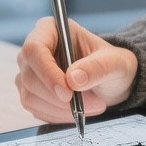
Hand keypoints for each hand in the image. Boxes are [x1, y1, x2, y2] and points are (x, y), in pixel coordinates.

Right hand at [15, 16, 137, 123]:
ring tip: (92, 106)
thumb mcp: (115, 63)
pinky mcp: (31, 92)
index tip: (68, 93)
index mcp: (50, 29)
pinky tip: (77, 111)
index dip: (47, 72)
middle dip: (59, 97)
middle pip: (29, 76)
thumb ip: (97, 68)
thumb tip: (73, 79)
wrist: (111, 81)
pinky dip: (57, 115)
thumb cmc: (112, 64)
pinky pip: (35, 109)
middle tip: (91, 104)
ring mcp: (30, 72)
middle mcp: (35, 49)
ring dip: (61, 109)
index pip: (34, 49)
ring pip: (30, 96)